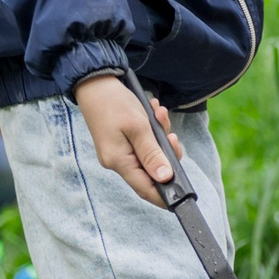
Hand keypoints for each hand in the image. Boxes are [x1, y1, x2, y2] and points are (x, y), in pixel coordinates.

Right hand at [73, 74, 183, 208]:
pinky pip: (144, 143)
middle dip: (167, 154)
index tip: (183, 194)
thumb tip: (165, 178)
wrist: (95, 83)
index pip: (145, 189)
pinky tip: (153, 112)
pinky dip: (153, 130)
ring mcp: (119, 153)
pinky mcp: (122, 143)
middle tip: (171, 135)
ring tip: (159, 115)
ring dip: (161, 137)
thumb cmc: (114, 103)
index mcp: (119, 161)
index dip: (165, 195)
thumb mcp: (138, 126)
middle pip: (151, 171)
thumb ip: (152, 153)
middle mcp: (117, 161)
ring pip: (150, 155)